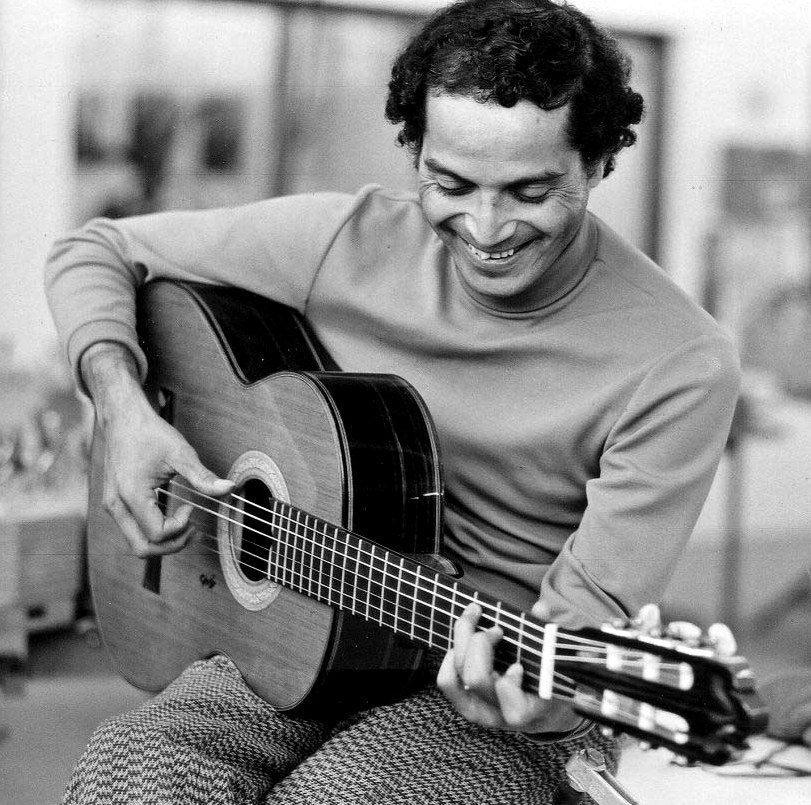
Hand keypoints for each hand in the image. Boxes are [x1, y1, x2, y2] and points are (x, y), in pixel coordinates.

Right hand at [83, 342, 232, 556]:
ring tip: (184, 523)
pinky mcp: (115, 503)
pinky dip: (153, 531)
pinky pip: (132, 530)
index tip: (191, 507)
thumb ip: (203, 476)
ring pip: (136, 543)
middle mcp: (116, 505)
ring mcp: (112, 505)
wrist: (122, 418)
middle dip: (172, 545)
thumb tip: (228, 489)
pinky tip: (169, 514)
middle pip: (143, 548)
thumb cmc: (149, 432)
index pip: (157, 533)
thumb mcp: (180, 453)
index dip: (180, 527)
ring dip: (163, 541)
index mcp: (130, 494)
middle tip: (192, 528)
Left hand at [436, 600, 581, 735]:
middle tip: (498, 629)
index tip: (518, 665)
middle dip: (482, 643)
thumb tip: (540, 608)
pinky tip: (463, 640)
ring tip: (475, 621)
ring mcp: (480, 712)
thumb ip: (550, 634)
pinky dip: (450, 657)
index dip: (510, 685)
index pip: (515, 709)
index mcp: (531, 711)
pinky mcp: (466, 705)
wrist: (542, 712)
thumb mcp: (557, 662)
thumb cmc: (550, 681)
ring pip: (457, 677)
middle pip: (477, 678)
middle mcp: (501, 715)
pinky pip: (447, 682)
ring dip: (462, 642)